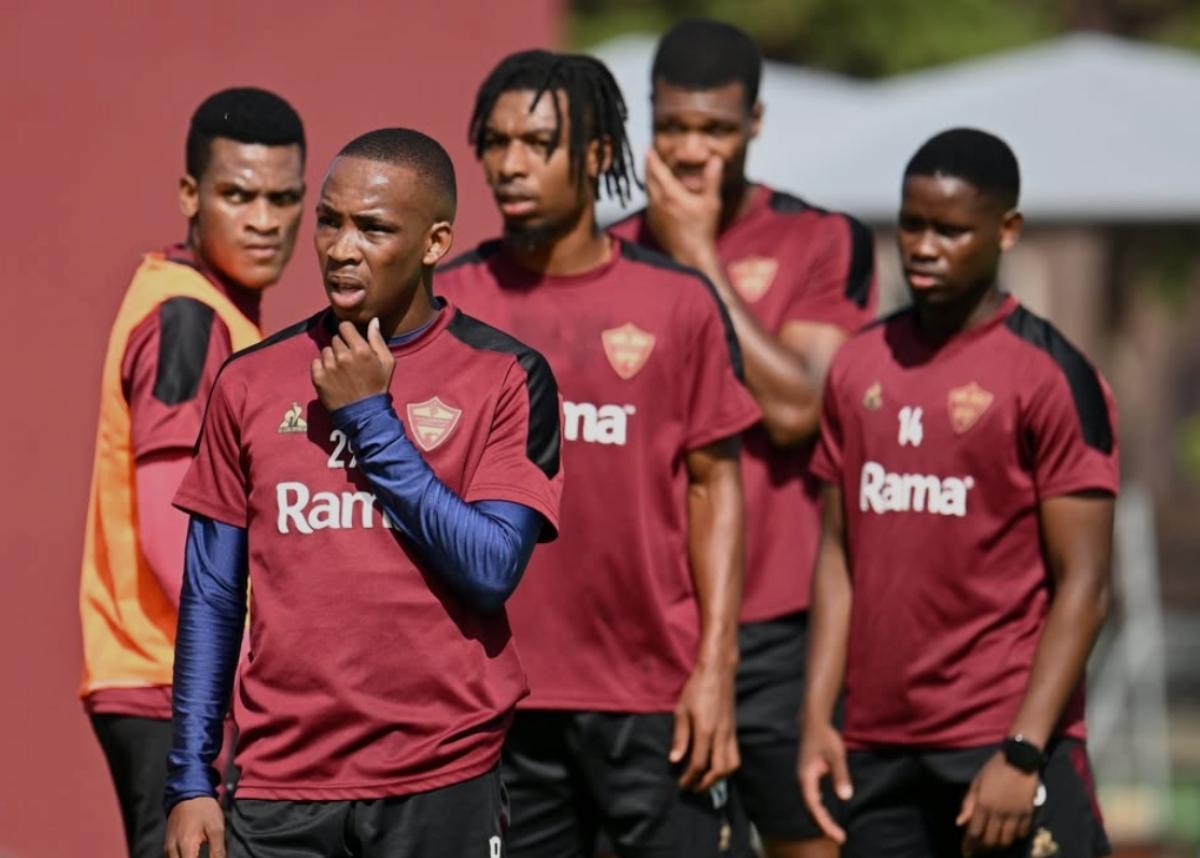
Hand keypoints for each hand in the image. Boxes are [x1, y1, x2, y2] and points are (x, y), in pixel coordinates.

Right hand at [164, 796, 224, 857]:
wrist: (188, 792)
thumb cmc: (204, 809)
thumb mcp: (216, 828)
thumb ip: (218, 851)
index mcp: (186, 845)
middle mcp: (172, 849)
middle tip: (207, 856)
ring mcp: (168, 847)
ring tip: (199, 855)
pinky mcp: (167, 844)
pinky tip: (192, 856)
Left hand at [311, 318, 395, 411]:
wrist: (364, 414)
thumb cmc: (377, 387)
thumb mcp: (387, 362)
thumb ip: (378, 339)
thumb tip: (373, 321)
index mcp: (361, 350)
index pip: (345, 326)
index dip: (348, 332)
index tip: (351, 340)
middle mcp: (343, 356)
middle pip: (335, 339)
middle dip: (342, 346)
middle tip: (349, 360)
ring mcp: (329, 367)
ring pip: (326, 350)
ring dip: (332, 357)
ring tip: (341, 370)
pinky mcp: (319, 378)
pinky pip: (316, 362)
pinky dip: (322, 367)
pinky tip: (332, 376)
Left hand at [644, 148, 721, 267]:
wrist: (690, 256)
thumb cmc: (703, 230)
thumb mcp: (711, 203)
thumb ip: (712, 179)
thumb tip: (716, 159)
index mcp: (671, 195)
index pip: (657, 171)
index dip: (652, 159)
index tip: (649, 150)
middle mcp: (658, 203)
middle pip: (648, 179)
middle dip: (648, 167)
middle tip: (649, 157)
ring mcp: (653, 215)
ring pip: (647, 192)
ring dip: (649, 180)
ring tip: (652, 173)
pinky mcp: (653, 224)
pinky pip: (649, 204)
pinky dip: (651, 194)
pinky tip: (657, 195)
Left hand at [670, 660, 738, 790]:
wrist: (717, 673)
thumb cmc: (696, 689)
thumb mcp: (681, 711)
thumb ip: (680, 737)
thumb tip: (674, 760)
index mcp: (706, 731)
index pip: (699, 764)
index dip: (690, 778)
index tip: (682, 784)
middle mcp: (721, 736)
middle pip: (719, 770)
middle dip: (706, 784)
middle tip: (693, 787)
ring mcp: (730, 734)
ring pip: (732, 766)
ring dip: (719, 778)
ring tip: (705, 780)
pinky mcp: (734, 731)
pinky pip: (734, 756)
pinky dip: (726, 767)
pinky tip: (715, 766)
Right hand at [798, 719, 852, 843]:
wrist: (813, 723)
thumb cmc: (825, 737)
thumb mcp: (836, 756)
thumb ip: (840, 776)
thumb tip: (846, 797)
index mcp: (806, 778)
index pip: (814, 807)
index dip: (825, 822)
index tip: (836, 834)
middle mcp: (802, 781)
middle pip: (811, 809)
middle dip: (825, 825)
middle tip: (841, 837)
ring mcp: (804, 779)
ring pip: (811, 804)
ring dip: (822, 818)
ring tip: (835, 831)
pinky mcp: (808, 776)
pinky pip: (812, 798)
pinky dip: (820, 809)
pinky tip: (827, 814)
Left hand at [957, 752, 1038, 854]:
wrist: (1019, 759)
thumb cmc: (994, 769)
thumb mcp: (976, 782)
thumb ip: (968, 803)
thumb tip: (960, 823)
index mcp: (983, 804)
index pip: (975, 832)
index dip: (969, 844)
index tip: (966, 851)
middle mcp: (999, 812)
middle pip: (990, 840)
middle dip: (984, 848)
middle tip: (980, 851)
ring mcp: (1015, 814)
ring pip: (1006, 840)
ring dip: (999, 845)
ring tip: (994, 845)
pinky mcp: (1028, 814)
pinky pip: (1022, 833)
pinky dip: (1015, 837)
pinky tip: (1010, 834)